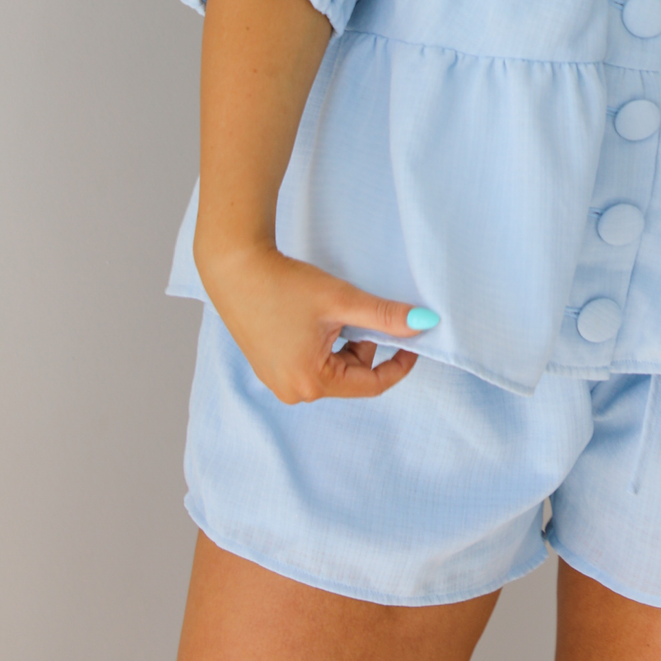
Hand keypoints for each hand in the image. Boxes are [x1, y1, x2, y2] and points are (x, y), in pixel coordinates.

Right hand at [196, 239, 436, 403]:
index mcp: (312, 383)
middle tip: (353, 309)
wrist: (236, 268)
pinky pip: (310, 362)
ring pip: (332, 367)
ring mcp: (277, 381)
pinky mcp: (269, 366)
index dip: (398, 363)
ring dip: (342, 341)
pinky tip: (310, 315)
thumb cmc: (285, 284)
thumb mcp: (342, 300)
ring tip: (326, 309)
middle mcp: (293, 392)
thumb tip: (424, 325)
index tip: (413, 339)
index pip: (371, 385)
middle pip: (350, 375)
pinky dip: (323, 341)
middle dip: (363, 344)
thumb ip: (386, 316)